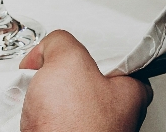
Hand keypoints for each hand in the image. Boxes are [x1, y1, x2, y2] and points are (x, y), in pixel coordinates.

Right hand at [19, 30, 150, 131]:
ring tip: (36, 98)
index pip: (111, 56)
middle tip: (45, 73)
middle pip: (83, 77)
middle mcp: (118, 114)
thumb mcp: (68, 60)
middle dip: (58, 73)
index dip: (81, 48)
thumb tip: (48, 48)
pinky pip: (51, 120)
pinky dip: (37, 115)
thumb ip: (61, 42)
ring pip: (64, 100)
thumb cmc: (74, 126)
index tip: (64, 49)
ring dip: (45, 95)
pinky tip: (31, 116)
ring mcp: (94, 131)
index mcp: (133, 90)